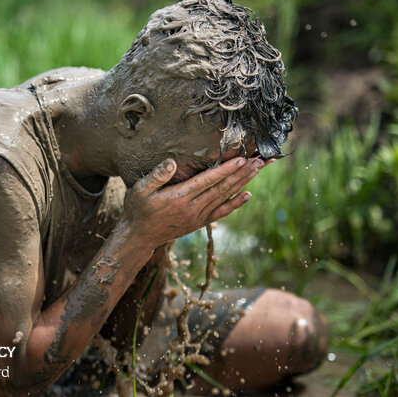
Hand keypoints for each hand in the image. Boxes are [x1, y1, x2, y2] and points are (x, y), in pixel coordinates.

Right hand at [122, 157, 264, 249]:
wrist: (139, 237)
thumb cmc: (138, 210)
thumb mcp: (139, 190)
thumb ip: (156, 176)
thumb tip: (171, 162)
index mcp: (180, 197)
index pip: (208, 180)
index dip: (226, 169)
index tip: (241, 159)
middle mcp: (193, 208)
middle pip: (222, 187)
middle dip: (242, 173)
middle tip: (260, 160)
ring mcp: (198, 216)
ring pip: (225, 197)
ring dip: (243, 182)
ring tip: (258, 169)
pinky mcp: (199, 222)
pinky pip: (221, 212)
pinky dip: (236, 203)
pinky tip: (248, 194)